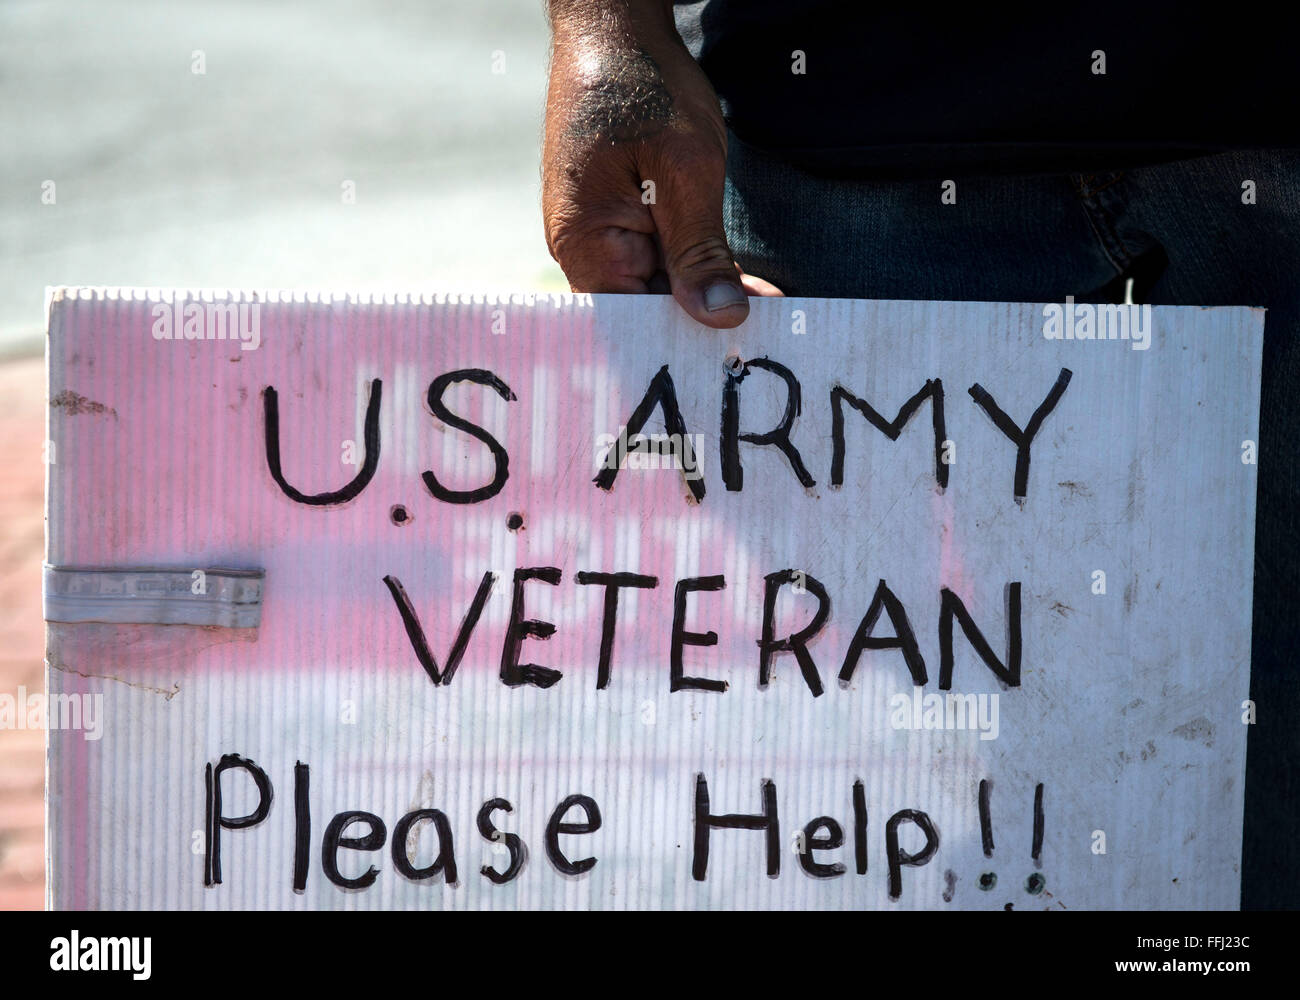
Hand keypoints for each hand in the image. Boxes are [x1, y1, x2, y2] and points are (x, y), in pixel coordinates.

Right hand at [542, 1, 780, 327]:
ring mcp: (601, 235)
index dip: (691, 339)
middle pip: (648, 310)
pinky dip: (700, 270)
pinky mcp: (621, 219)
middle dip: (706, 321)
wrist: (614, 27)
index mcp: (586, 246)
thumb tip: (721, 320)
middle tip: (777, 337)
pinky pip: (660, 261)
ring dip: (708, 294)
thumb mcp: (686, 170)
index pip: (639, 321)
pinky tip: (745, 284)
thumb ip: (700, 251)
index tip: (747, 352)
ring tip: (769, 312)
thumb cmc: (643, 89)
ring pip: (659, 287)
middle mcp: (584, 250)